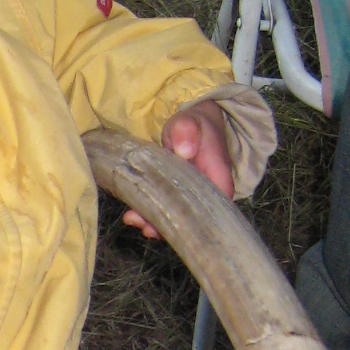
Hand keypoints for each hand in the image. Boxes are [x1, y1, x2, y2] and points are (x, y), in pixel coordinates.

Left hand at [123, 99, 234, 238]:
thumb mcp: (190, 123)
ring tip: (133, 219)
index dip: (193, 220)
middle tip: (146, 227)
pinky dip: (149, 213)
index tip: (172, 222)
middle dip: (167, 226)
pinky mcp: (174, 196)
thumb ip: (187, 131)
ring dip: (154, 222)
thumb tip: (184, 150)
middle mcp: (206, 194)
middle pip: (191, 219)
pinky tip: (132, 215)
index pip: (212, 208)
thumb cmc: (194, 126)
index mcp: (217, 179)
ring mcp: (189, 197)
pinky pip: (164, 208)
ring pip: (175, 217)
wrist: (188, 126)